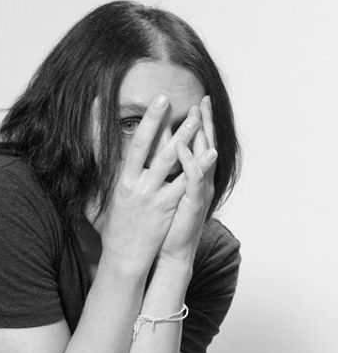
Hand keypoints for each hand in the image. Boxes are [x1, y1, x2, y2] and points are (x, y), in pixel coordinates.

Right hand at [97, 94, 200, 270]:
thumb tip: (88, 168)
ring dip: (182, 138)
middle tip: (167, 98)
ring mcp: (151, 196)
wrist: (123, 259)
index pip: (128, 146)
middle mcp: (135, 185)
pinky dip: (198, 167)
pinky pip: (184, 182)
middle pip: (147, 147)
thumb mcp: (96, 205)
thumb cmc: (112, 234)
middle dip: (157, 121)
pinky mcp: (165, 208)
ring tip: (195, 119)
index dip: (137, 125)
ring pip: (168, 160)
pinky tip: (210, 154)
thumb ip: (96, 183)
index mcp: (121, 182)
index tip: (145, 105)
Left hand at [158, 96, 216, 266]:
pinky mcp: (192, 203)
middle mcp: (197, 181)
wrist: (170, 253)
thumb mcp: (162, 195)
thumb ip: (160, 176)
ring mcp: (197, 192)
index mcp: (189, 177)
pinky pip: (193, 180)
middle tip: (202, 100)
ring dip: (200, 136)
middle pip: (203, 145)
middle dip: (203, 122)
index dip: (195, 125)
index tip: (192, 103)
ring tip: (197, 114)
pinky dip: (192, 164)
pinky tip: (187, 149)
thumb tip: (149, 161)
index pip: (193, 145)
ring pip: (201, 158)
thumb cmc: (164, 226)